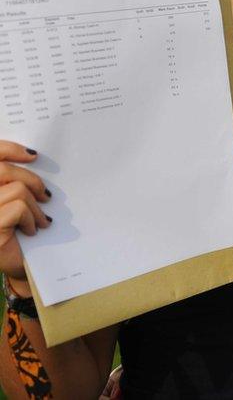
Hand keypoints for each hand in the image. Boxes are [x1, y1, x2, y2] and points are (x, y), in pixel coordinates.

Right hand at [0, 141, 52, 282]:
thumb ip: (14, 181)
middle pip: (3, 169)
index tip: (33, 154)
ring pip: (17, 190)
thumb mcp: (15, 202)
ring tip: (41, 220)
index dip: (8, 148)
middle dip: (31, 180)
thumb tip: (33, 156)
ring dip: (35, 207)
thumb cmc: (17, 232)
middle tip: (46, 196)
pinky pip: (19, 208)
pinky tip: (33, 230)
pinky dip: (32, 218)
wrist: (19, 266)